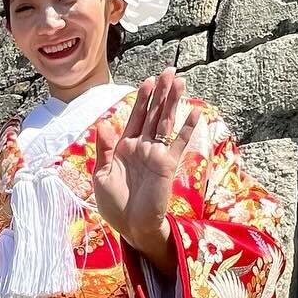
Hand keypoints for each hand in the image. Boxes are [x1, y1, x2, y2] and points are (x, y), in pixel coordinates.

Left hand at [94, 71, 201, 273]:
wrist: (131, 226)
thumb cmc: (115, 204)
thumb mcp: (102, 175)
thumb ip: (104, 149)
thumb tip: (104, 122)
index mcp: (124, 147)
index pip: (136, 117)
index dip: (142, 98)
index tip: (149, 81)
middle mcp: (142, 147)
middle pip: (154, 113)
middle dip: (161, 92)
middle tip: (169, 71)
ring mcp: (156, 154)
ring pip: (166, 122)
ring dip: (173, 102)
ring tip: (180, 81)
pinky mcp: (167, 165)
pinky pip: (179, 143)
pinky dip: (187, 128)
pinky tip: (196, 112)